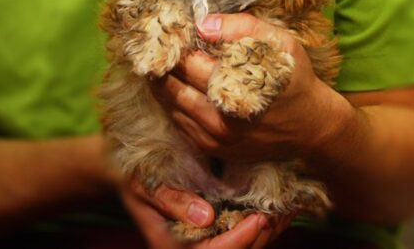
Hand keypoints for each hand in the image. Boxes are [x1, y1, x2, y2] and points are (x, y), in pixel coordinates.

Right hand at [121, 178, 293, 248]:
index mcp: (172, 246)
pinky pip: (242, 232)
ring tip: (288, 211)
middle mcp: (191, 247)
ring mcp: (204, 238)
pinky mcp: (214, 226)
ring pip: (243, 246)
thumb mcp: (144, 185)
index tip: (258, 220)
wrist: (125, 172)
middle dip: (260, 238)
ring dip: (267, 232)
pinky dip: (263, 222)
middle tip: (280, 214)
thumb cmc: (132, 177)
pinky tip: (281, 207)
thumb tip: (205, 217)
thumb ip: (171, 201)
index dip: (238, 241)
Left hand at [151, 12, 343, 162]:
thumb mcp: (281, 44)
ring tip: (153, 66)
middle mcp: (219, 119)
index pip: (189, 63)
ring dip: (159, 86)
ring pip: (171, 108)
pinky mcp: (214, 149)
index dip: (174, 46)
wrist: (312, 126)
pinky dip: (170, 106)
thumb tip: (202, 24)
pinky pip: (180, 126)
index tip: (166, 32)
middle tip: (151, 48)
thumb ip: (243, 28)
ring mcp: (215, 139)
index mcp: (233, 88)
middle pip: (173, 87)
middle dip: (159, 66)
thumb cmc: (295, 79)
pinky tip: (169, 89)